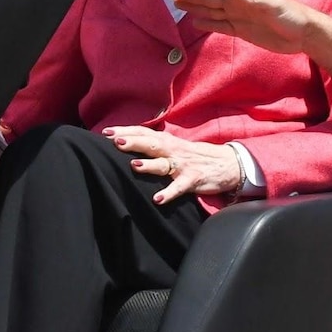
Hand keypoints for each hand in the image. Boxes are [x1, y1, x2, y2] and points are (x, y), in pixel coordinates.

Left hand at [102, 126, 241, 204]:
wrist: (226, 163)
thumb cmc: (193, 155)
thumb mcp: (173, 146)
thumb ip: (153, 143)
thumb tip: (126, 141)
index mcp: (166, 141)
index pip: (143, 133)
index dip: (125, 131)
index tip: (105, 132)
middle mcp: (172, 150)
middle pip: (151, 144)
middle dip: (133, 142)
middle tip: (115, 141)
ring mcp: (182, 165)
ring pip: (163, 164)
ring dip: (149, 164)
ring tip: (134, 165)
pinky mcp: (193, 179)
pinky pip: (179, 187)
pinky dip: (169, 193)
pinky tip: (157, 199)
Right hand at [168, 0, 312, 54]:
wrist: (302, 34)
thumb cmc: (289, 15)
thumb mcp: (270, 4)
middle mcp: (237, 1)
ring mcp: (238, 15)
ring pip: (210, 9)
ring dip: (194, 6)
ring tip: (176, 3)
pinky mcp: (241, 30)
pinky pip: (219, 25)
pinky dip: (206, 23)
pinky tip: (195, 22)